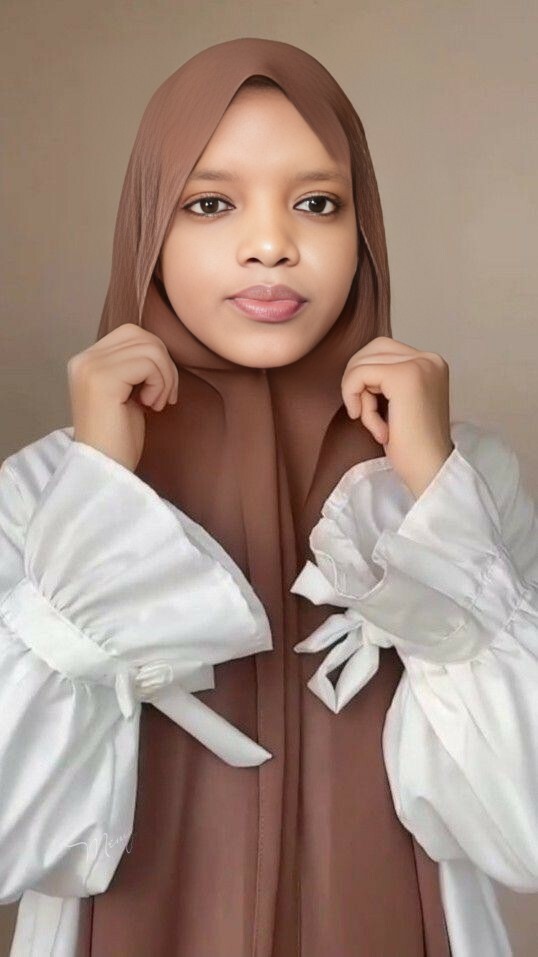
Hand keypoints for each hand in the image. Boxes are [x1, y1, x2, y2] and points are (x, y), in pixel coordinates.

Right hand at [68, 323, 178, 471]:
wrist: (105, 469)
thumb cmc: (119, 438)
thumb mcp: (126, 392)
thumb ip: (133, 366)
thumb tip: (158, 349)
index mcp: (86, 360)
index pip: (132, 334)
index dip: (155, 357)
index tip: (158, 390)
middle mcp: (83, 359)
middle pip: (142, 336)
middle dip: (164, 365)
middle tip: (163, 397)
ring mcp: (90, 367)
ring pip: (150, 348)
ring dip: (165, 378)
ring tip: (156, 404)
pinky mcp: (103, 379)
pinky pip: (149, 364)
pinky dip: (160, 385)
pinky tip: (150, 407)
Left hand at [341, 336, 454, 498]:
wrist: (430, 470)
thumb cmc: (412, 446)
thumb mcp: (399, 403)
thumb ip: (386, 380)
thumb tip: (356, 366)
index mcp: (431, 363)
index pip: (381, 351)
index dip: (365, 381)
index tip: (374, 413)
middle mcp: (429, 358)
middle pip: (370, 351)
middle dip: (357, 382)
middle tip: (366, 415)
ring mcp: (419, 364)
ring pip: (362, 363)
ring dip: (358, 396)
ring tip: (376, 425)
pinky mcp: (404, 377)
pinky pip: (359, 375)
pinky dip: (356, 401)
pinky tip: (376, 428)